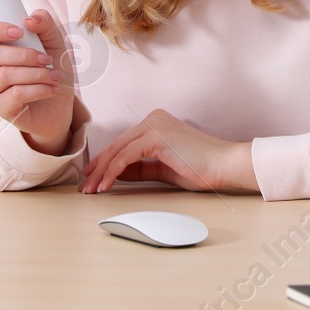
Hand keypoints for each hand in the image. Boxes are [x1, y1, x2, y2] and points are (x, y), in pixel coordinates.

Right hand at [0, 10, 73, 153]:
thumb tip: (30, 19)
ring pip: (4, 75)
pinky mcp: (1, 108)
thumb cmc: (52, 68)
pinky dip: (39, 89)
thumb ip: (44, 24)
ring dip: (36, 74)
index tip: (19, 32)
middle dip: (25, 55)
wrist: (61, 101)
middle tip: (46, 59)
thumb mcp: (54, 41)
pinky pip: (16, 94)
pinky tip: (51, 89)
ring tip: (54, 76)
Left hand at [80, 109, 257, 194]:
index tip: (92, 179)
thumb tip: (116, 173)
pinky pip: (126, 155)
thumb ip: (141, 168)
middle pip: (116, 145)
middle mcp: (153, 119)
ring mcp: (154, 125)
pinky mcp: (156, 136)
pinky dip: (113, 171)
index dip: (104, 162)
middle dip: (98, 168)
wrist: (224, 165)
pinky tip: (106, 185)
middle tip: (85, 187)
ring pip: (118, 150)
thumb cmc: (201, 167)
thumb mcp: (164, 169)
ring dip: (102, 172)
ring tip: (92, 190)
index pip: (123, 143)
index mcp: (156, 123)